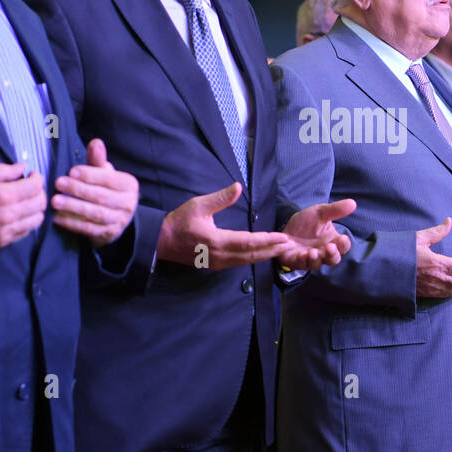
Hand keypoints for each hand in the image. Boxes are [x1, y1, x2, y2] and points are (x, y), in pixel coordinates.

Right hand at [0, 163, 45, 252]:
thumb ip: (2, 170)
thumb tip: (22, 167)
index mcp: (2, 195)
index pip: (35, 186)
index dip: (37, 178)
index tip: (32, 175)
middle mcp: (8, 215)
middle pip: (40, 203)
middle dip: (39, 192)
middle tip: (30, 187)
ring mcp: (6, 231)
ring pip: (37, 219)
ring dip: (35, 208)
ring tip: (25, 200)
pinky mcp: (2, 242)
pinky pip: (26, 232)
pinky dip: (27, 221)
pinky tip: (17, 213)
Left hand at [52, 139, 138, 246]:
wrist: (117, 217)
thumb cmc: (107, 189)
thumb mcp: (105, 173)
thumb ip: (98, 160)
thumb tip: (95, 142)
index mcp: (129, 185)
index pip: (109, 179)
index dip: (90, 175)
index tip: (72, 171)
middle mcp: (128, 203)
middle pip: (101, 196)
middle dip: (78, 190)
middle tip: (58, 183)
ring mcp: (120, 221)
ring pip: (95, 213)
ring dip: (73, 207)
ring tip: (55, 201)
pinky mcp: (109, 234)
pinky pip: (89, 229)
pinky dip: (72, 223)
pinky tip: (58, 217)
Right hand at [157, 183, 293, 268]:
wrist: (161, 241)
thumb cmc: (179, 222)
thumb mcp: (199, 205)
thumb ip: (220, 198)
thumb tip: (238, 187)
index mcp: (217, 241)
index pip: (249, 242)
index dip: (268, 240)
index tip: (283, 237)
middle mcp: (220, 255)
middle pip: (252, 255)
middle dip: (272, 250)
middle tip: (289, 246)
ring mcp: (218, 262)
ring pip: (247, 261)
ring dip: (265, 255)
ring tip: (280, 250)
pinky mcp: (216, 264)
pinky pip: (239, 262)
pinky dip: (253, 258)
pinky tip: (262, 254)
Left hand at [278, 199, 356, 269]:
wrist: (286, 228)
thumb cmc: (307, 223)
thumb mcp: (320, 213)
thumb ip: (335, 210)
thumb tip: (353, 203)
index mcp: (333, 242)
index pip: (343, 247)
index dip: (344, 244)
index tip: (342, 238)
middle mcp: (323, 253)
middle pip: (333, 260)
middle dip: (332, 255)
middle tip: (330, 247)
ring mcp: (310, 259)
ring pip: (317, 264)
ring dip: (316, 259)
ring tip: (313, 252)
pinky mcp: (297, 261)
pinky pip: (301, 264)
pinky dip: (301, 260)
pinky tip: (301, 254)